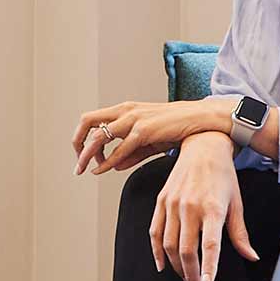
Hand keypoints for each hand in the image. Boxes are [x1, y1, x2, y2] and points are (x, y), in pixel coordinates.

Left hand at [75, 99, 224, 175]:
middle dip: (78, 143)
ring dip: (88, 155)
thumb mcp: (148, 140)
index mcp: (124, 110)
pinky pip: (119, 149)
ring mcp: (134, 119)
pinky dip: (107, 161)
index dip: (82, 138)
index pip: (91, 119)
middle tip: (78, 163)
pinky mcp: (144, 130)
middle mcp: (125, 111)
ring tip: (84, 170)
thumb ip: (130, 153)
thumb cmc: (175, 128)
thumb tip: (113, 167)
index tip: (83, 156)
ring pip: (99, 136)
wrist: (201, 122)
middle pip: (87, 122)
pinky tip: (102, 170)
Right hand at [149, 136, 256, 280]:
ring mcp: (173, 203)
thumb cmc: (223, 176)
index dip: (207, 267)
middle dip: (191, 276)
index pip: (209, 244)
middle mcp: (190, 206)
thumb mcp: (237, 203)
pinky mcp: (161, 201)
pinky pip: (155, 232)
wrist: (203, 146)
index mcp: (212, 208)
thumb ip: (240, 234)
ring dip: (177, 267)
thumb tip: (252, 257)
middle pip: (186, 250)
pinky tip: (163, 265)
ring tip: (187, 279)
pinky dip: (157, 252)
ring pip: (169, 245)